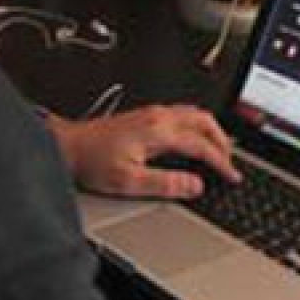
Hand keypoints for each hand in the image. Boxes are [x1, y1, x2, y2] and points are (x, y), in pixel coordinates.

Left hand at [48, 105, 241, 198]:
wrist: (67, 146)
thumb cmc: (91, 161)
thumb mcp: (129, 181)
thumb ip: (166, 184)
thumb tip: (194, 186)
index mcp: (158, 131)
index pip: (202, 145)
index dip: (221, 162)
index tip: (232, 176)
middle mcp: (157, 117)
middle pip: (204, 121)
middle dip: (223, 142)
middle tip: (230, 163)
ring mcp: (151, 113)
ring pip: (194, 114)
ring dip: (211, 131)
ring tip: (218, 151)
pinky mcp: (144, 116)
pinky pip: (181, 114)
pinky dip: (196, 127)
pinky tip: (193, 140)